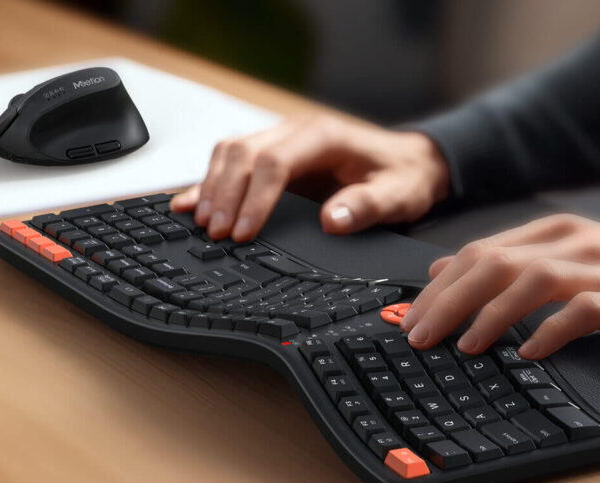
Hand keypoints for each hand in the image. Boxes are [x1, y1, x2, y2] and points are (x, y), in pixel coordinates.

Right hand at [170, 114, 450, 240]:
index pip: (275, 161)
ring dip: (212, 186)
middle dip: (224, 194)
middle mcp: (297, 131)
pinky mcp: (273, 154)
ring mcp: (282, 139)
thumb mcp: (399, 196)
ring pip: (230, 152)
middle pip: (244, 153)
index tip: (244, 232)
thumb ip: (367, 206)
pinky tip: (189, 203)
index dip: (255, 197)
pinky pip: (231, 161)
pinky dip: (209, 181)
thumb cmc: (403, 177)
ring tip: (201, 223)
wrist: (410, 161)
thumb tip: (332, 220)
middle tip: (215, 233)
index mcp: (324, 136)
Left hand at [399, 214, 599, 357]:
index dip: (440, 285)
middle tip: (420, 336)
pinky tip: (530, 353)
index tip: (409, 316)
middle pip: (495, 263)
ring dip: (491, 314)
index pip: (480, 252)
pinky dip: (552, 331)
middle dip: (449, 301)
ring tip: (464, 346)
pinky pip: (586, 311)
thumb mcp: (572, 260)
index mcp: (555, 232)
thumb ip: (513, 264)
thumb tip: (445, 273)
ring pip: (532, 281)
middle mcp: (575, 243)